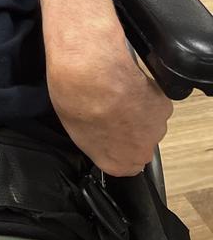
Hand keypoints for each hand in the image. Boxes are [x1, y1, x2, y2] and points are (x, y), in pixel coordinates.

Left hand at [47, 44, 172, 176]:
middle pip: (139, 144)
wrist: (92, 74)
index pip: (123, 165)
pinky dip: (146, 94)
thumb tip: (96, 133)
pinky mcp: (164, 106)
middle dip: (129, 129)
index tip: (109, 133)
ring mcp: (155, 129)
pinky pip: (156, 103)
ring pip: (150, 123)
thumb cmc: (78, 100)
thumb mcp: (74, 129)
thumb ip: (94, 140)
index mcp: (117, 164)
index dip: (115, 146)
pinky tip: (128, 84)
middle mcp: (140, 151)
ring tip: (119, 94)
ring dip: (139, 111)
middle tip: (112, 110)